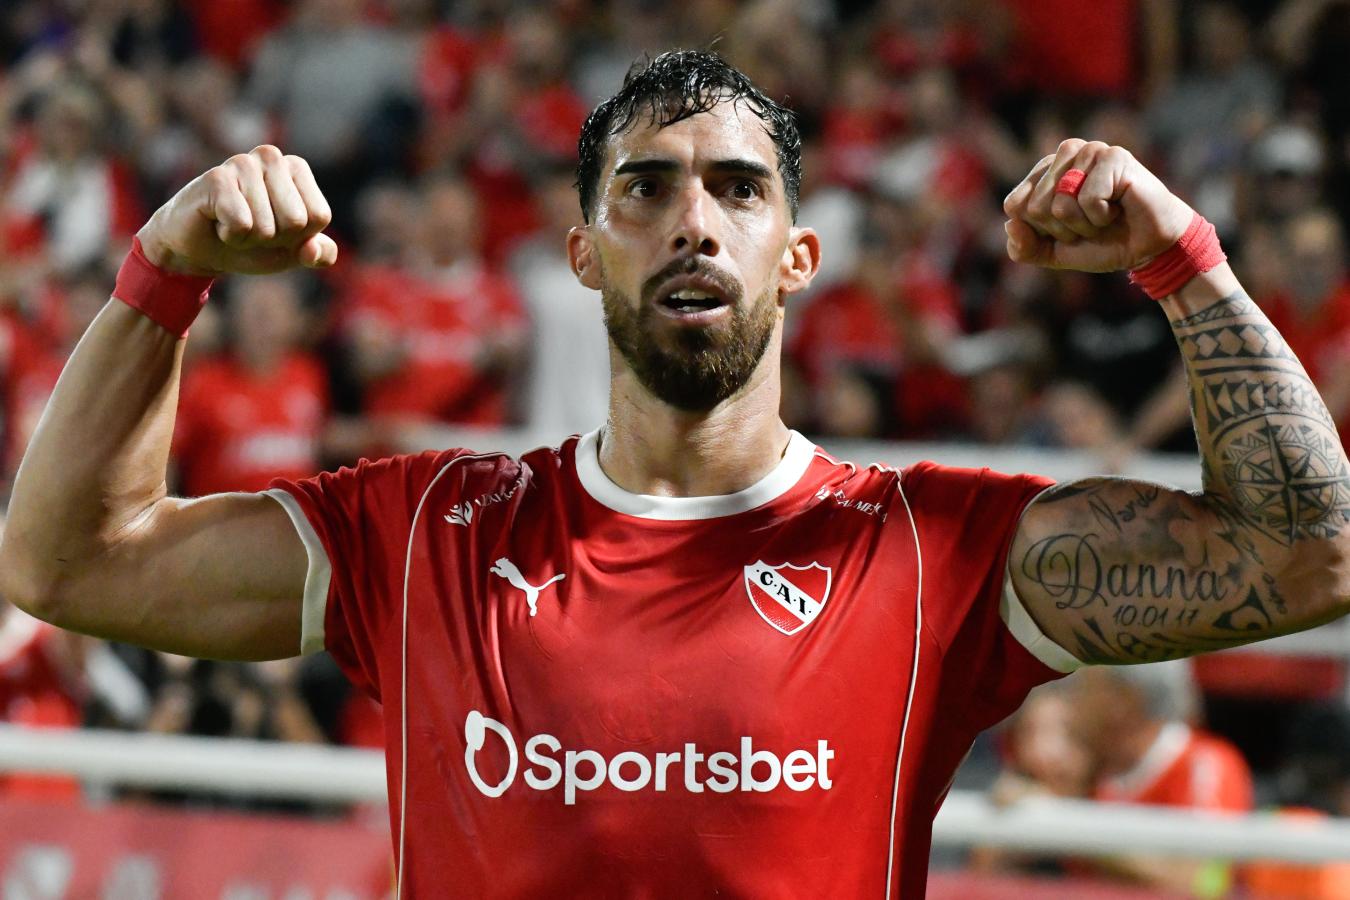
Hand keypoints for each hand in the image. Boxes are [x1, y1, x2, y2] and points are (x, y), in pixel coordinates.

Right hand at [136, 145, 337, 276]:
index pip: (319, 217)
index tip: (277, 229)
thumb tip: (313, 250)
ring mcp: (242, 163)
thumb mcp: (293, 252)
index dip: (299, 237)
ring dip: (249, 239)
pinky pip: (241, 225)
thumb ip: (320, 254)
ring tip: (233, 224)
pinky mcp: (216, 178)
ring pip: (267, 227)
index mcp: (297, 168)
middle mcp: (272, 157)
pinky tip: (218, 221)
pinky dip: (231, 236)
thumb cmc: (251, 243)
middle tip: (252, 227)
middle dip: (275, 238)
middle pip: (296, 221)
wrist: (201, 249)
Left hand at [1002, 139, 1193, 272]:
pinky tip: (1119, 207)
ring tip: (1105, 215)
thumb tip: (1010, 224)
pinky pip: (1087, 200)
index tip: (1066, 228)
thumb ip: (1024, 248)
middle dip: (1063, 229)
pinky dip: (1102, 216)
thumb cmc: (1102, 242)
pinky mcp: (1114, 156)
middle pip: (1034, 207)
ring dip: (1083, 224)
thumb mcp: (1053, 252)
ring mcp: (1089, 150)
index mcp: (1043, 171)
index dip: (1040, 230)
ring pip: (1059, 204)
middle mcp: (1064, 154)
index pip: (1014, 205)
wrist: (1148, 247)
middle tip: (1090, 223)